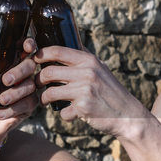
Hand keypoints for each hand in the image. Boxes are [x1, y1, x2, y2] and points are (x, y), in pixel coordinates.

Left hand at [0, 40, 38, 144]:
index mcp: (9, 63)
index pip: (24, 49)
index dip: (29, 44)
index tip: (26, 46)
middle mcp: (21, 74)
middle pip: (30, 65)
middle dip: (20, 71)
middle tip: (5, 80)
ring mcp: (27, 90)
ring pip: (30, 86)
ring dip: (16, 93)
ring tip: (1, 101)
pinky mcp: (28, 107)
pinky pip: (28, 104)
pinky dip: (14, 109)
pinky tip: (1, 114)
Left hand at [33, 45, 149, 134]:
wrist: (127, 115)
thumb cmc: (111, 91)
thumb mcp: (101, 68)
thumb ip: (84, 58)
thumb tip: (64, 45)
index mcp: (89, 60)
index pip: (56, 51)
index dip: (40, 54)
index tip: (33, 60)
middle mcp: (86, 73)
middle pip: (48, 72)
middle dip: (38, 80)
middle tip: (38, 85)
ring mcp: (84, 91)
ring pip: (50, 93)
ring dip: (44, 98)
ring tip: (46, 100)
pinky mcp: (83, 108)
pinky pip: (62, 112)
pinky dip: (64, 115)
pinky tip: (70, 113)